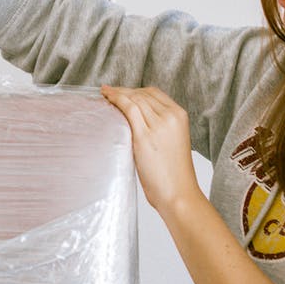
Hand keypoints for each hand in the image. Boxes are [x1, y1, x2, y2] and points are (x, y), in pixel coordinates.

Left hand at [100, 85, 200, 219]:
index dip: (135, 90)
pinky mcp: (145, 136)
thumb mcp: (171, 141)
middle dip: (124, 91)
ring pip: (134, 99)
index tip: (121, 91)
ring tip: (105, 95)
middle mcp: (170, 116)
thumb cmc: (173, 174)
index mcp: (179, 116)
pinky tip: (107, 100)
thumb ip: (158, 127)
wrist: (178, 193)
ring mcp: (158, 125)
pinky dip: (116, 101)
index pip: (154, 93)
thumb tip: (134, 118)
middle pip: (142, 94)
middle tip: (109, 92)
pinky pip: (129, 109)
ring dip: (117, 94)